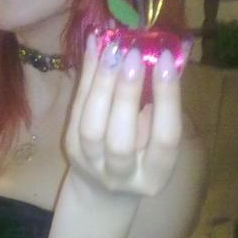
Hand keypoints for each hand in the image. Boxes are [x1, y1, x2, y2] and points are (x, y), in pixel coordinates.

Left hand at [65, 33, 181, 197]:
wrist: (104, 189)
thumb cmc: (143, 154)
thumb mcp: (158, 140)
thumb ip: (163, 106)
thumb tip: (164, 55)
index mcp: (155, 175)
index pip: (165, 138)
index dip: (167, 98)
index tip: (165, 59)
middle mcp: (121, 176)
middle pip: (121, 139)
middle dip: (126, 93)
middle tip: (132, 53)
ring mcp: (91, 164)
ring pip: (91, 127)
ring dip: (101, 83)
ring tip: (112, 49)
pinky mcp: (70, 148)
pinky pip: (76, 110)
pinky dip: (86, 76)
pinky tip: (94, 47)